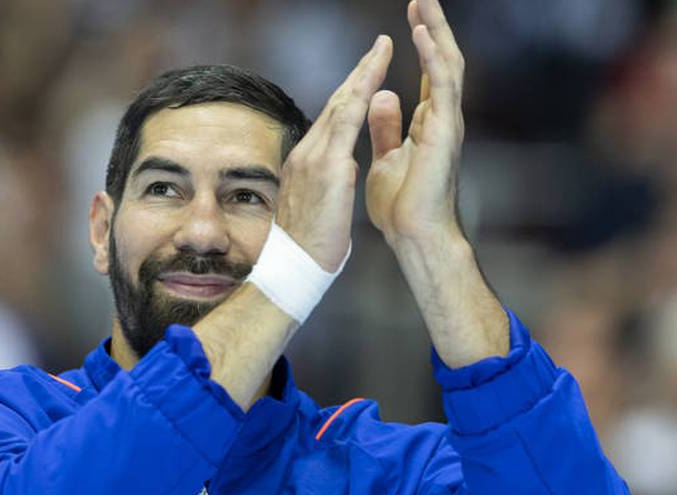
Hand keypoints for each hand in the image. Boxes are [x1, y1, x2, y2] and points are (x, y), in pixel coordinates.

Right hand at [276, 34, 392, 271]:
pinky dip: (361, 93)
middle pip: (335, 103)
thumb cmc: (309, 244)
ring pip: (341, 104)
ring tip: (381, 49)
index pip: (331, 119)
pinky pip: (346, 120)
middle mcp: (306, 152)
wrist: (295, 266)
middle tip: (379, 46)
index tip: (367, 72)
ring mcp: (314, 156)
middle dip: (359, 72)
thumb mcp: (318, 203)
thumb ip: (328, 179)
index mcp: (305, 162)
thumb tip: (342, 168)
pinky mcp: (327, 165)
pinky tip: (375, 77)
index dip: (350, 92)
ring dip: (363, 73)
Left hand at [365, 0, 465, 250]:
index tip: (411, 16)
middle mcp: (442, 119)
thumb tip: (382, 96)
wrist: (412, 235)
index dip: (422, 43)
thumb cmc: (401, 205)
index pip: (429, 72)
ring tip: (423, 3)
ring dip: (436, 32)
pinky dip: (433, 57)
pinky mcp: (445, 132)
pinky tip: (423, 34)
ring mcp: (447, 124)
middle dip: (432, 27)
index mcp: (428, 123)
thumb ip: (386, 127)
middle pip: (441, 61)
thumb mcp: (386, 158)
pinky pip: (443, 85)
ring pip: (447, 65)